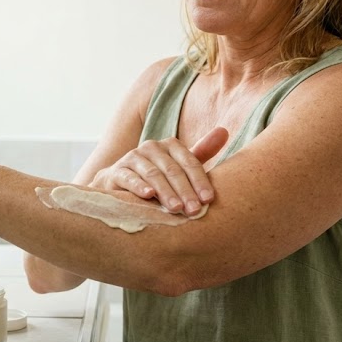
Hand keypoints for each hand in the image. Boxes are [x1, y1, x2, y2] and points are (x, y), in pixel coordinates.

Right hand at [89, 126, 227, 215]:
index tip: (208, 200)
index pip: (190, 162)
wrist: (118, 185)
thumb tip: (225, 131)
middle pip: (173, 170)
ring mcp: (133, 158)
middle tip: (194, 210)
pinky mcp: (116, 171)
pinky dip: (138, 186)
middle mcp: (151, 148)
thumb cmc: (157, 178)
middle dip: (185, 191)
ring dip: (166, 192)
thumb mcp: (179, 166)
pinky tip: (148, 195)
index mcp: (170, 145)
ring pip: (153, 174)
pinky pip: (129, 177)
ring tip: (176, 208)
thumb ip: (202, 152)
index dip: (200, 181)